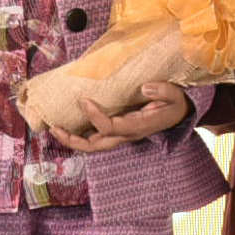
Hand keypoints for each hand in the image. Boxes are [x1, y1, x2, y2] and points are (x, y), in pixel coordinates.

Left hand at [55, 82, 192, 154]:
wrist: (179, 113)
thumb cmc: (175, 103)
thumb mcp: (175, 95)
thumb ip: (163, 91)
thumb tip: (145, 87)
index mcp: (138, 126)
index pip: (111, 127)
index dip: (95, 116)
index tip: (84, 100)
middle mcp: (126, 134)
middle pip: (95, 146)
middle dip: (74, 140)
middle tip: (54, 127)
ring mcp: (121, 135)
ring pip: (93, 145)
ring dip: (73, 139)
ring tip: (54, 128)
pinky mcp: (118, 131)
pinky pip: (95, 137)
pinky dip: (79, 134)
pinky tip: (67, 124)